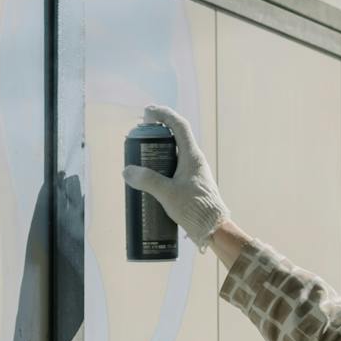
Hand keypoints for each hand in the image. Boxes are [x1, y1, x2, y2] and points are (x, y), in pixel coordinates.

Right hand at [121, 104, 228, 248]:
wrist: (213, 228)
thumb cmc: (194, 208)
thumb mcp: (167, 193)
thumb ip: (147, 180)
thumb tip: (127, 171)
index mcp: (192, 156)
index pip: (179, 126)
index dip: (163, 115)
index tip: (148, 112)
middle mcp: (195, 161)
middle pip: (177, 137)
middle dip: (158, 132)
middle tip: (142, 135)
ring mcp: (195, 173)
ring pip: (176, 154)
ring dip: (161, 150)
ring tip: (143, 156)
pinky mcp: (193, 185)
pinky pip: (176, 168)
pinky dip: (164, 166)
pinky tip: (153, 177)